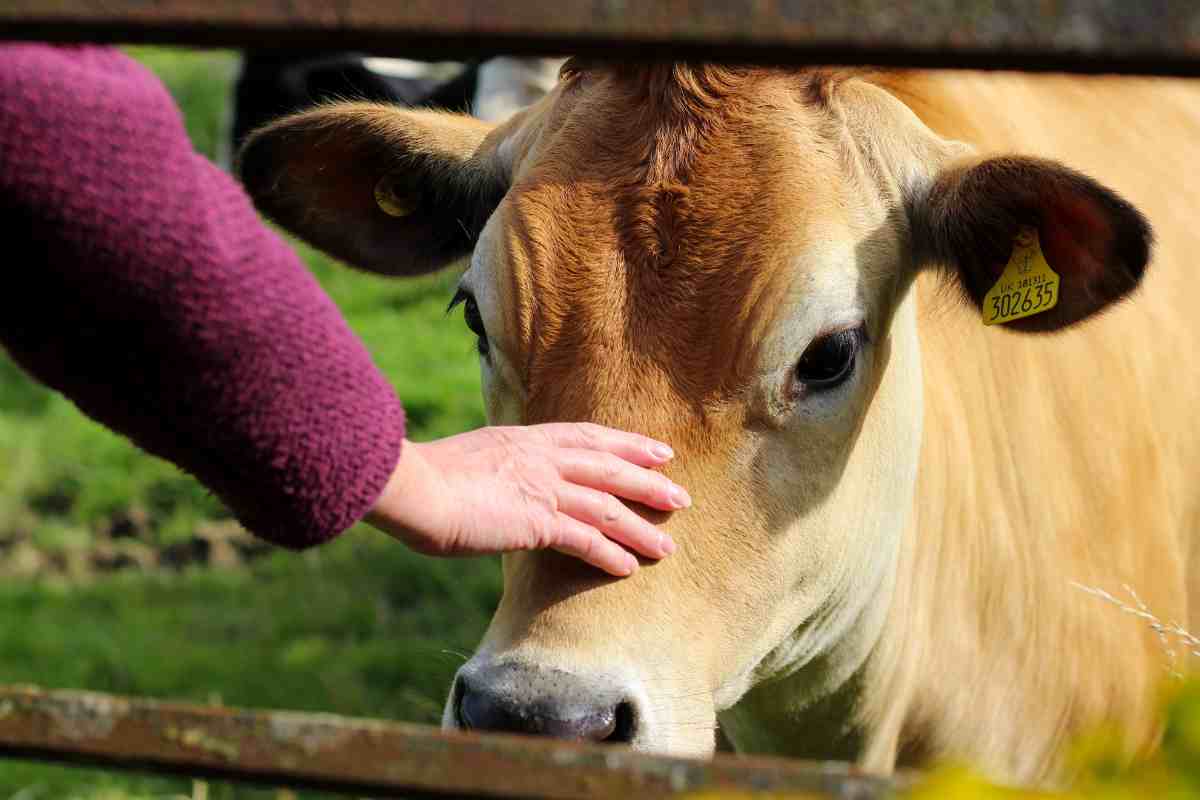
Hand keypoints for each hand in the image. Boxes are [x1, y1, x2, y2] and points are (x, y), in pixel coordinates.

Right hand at [365, 424, 688, 575]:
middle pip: (610, 467)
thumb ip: (497, 470)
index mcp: (525, 439)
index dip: (628, 444)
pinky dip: (610, 553)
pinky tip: (629, 568)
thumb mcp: (470, 461)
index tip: (658, 452)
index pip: (589, 437)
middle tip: (681, 497)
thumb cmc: (427, 480)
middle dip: (649, 483)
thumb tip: (504, 486)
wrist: (412, 487)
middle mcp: (541, 458)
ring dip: (641, 527)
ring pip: (607, 506)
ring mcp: (541, 487)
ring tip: (668, 547)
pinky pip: (585, 538)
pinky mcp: (535, 520)